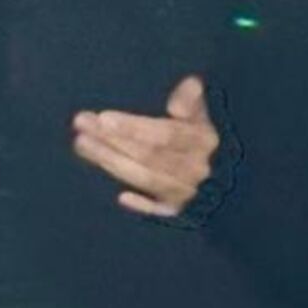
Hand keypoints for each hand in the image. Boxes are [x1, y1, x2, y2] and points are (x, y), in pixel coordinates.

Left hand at [71, 75, 219, 216]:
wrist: (226, 173)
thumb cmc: (203, 133)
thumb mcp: (202, 110)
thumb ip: (191, 98)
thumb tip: (181, 98)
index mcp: (203, 140)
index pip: (165, 134)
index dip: (135, 127)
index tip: (104, 117)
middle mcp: (196, 167)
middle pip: (149, 156)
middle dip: (112, 140)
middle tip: (81, 124)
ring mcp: (187, 190)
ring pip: (146, 178)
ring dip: (112, 162)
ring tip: (82, 143)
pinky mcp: (178, 209)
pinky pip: (159, 210)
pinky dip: (141, 204)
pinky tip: (120, 196)